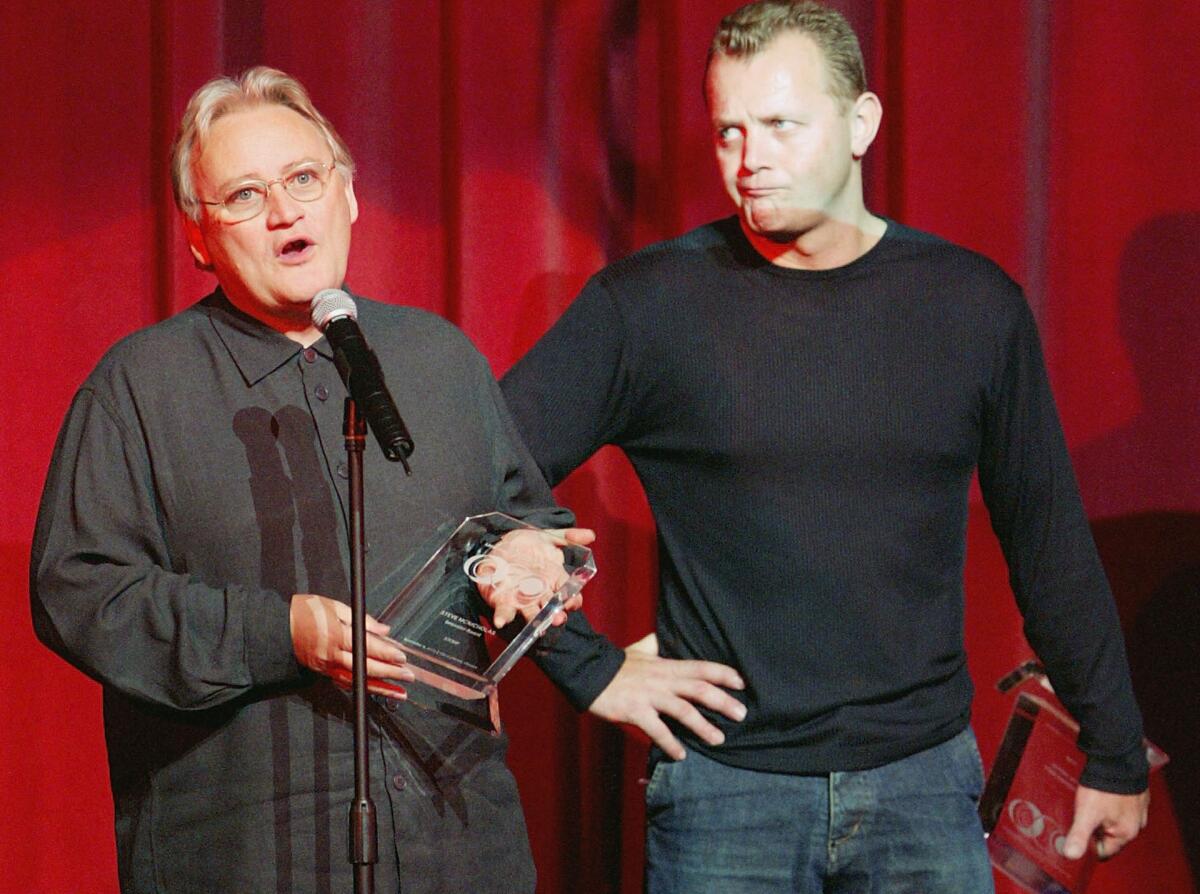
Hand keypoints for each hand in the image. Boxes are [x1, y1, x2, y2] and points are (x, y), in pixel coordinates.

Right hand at [289, 593, 412, 698]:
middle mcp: (332, 655)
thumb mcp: (335, 607)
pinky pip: (347, 683)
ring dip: (380, 688)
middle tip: (408, 677)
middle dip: (390, 674)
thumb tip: (384, 630)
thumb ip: (362, 620)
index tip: (402, 658)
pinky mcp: (324, 673)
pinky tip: (377, 690)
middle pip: (366, 668)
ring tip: (399, 693)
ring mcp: (328, 667)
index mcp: (336, 636)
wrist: (279, 628)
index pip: (367, 648)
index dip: (386, 654)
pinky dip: (364, 687)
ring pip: (358, 681)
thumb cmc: (305, 613)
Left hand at [473, 527, 594, 627]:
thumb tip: (591, 535)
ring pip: (531, 614)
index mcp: (553, 579)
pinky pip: (504, 611)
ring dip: (534, 621)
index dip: (573, 600)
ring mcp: (521, 598)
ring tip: (538, 627)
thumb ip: (569, 536)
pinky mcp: (502, 599)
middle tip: (558, 619)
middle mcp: (540, 593)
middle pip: (551, 608)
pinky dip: (502, 617)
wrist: (499, 546)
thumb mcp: (548, 537)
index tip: (573, 602)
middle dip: (556, 615)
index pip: (569, 594)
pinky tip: (500, 621)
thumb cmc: (527, 546)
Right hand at [587, 633, 746, 759]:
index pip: (700, 667)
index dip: (723, 673)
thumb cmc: (615, 663)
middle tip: (742, 714)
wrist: (587, 672)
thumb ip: (653, 644)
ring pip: (683, 710)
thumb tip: (660, 637)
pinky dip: (670, 743)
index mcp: (665, 665)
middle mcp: (662, 680)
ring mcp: (649, 696)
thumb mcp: (639, 650)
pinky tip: (681, 755)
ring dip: (703, 726)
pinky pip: (657, 729)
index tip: (741, 683)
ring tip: (719, 739)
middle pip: (699, 689)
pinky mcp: (634, 711)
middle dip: (723, 701)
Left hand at [1061, 784, 1149, 859]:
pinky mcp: (1137, 798)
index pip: (1104, 852)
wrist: (1117, 761)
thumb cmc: (1104, 789)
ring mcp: (1139, 811)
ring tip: (1091, 804)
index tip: (1078, 834)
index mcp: (1125, 834)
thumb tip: (1071, 855)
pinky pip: (1122, 809)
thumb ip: (1079, 836)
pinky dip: (1112, 806)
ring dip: (1104, 818)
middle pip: (1110, 838)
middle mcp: (1136, 826)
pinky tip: (1102, 797)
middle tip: (1083, 816)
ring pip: (1117, 823)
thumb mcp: (1086, 814)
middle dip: (1096, 831)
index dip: (1089, 845)